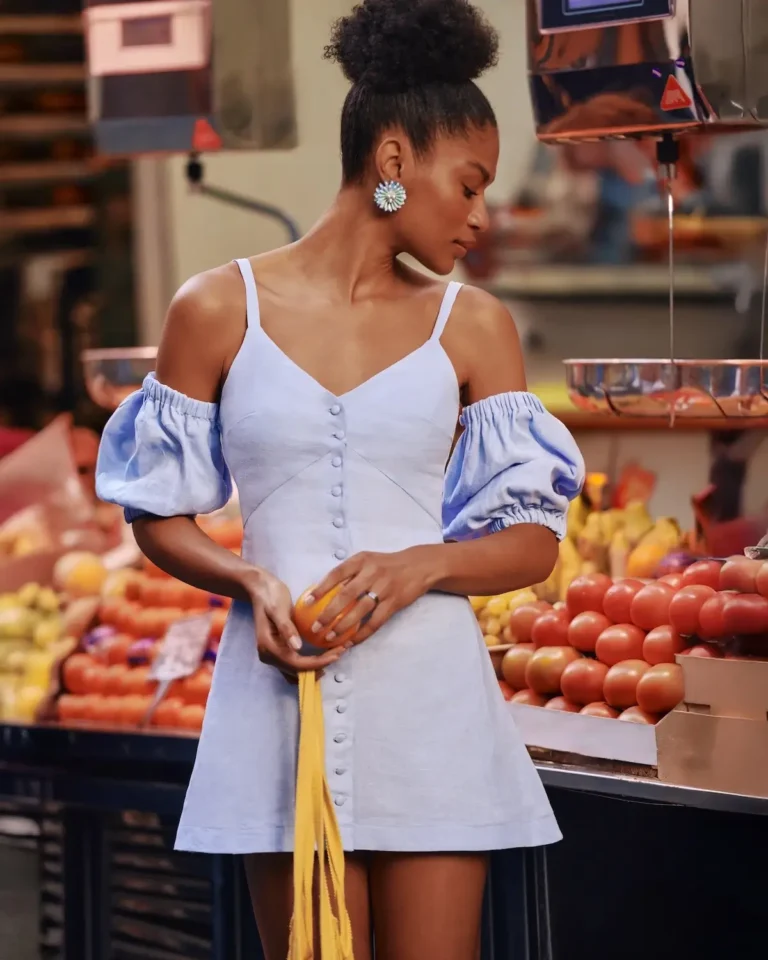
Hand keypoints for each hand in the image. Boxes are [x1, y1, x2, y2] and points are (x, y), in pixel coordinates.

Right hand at [248, 571, 342, 682]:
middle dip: (320, 665)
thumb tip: (297, 647)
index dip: (317, 663)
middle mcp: (268, 656)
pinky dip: (309, 664)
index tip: (336, 654)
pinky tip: (322, 655)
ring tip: (334, 654)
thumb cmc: (270, 596)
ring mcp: (272, 656)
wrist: (261, 590)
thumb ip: (286, 628)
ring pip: (297, 671)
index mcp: (268, 648)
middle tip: (340, 652)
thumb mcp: (278, 609)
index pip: (296, 664)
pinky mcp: (279, 651)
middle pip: (297, 671)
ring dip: (316, 667)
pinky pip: (295, 664)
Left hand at [308, 548, 433, 645]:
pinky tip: (351, 641)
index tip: (306, 602)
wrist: (417, 566)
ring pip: (360, 610)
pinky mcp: (394, 602)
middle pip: (345, 595)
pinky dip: (362, 633)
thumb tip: (323, 591)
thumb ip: (349, 573)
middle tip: (315, 627)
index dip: (320, 588)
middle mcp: (372, 573)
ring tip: (330, 637)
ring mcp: (384, 588)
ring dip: (343, 626)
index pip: (336, 574)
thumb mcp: (367, 560)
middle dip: (328, 613)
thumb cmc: (386, 564)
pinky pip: (376, 621)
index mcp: (361, 560)